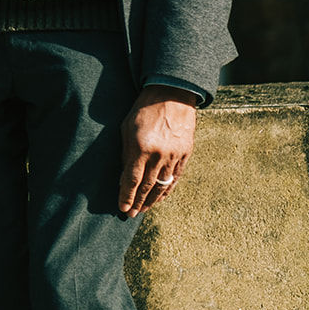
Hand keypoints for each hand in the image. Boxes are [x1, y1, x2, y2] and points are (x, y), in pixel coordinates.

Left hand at [118, 84, 198, 215]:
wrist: (172, 95)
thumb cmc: (144, 109)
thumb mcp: (126, 128)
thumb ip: (126, 153)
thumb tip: (124, 175)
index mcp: (142, 147)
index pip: (132, 179)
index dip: (127, 195)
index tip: (122, 208)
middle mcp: (159, 155)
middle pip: (148, 186)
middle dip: (138, 201)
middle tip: (131, 214)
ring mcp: (175, 155)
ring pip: (163, 185)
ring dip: (153, 199)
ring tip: (144, 209)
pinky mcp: (186, 154)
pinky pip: (176, 177)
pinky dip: (168, 189)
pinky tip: (161, 197)